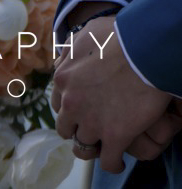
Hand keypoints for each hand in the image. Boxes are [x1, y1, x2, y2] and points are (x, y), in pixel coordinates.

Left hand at [55, 15, 174, 172]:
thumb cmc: (118, 38)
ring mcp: (91, 121)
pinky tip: (118, 162)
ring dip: (93, 146)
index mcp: (62, 79)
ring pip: (83, 146)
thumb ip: (71, 50)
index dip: (69, 109)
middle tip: (91, 129)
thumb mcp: (84, 37)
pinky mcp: (115, 135)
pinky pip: (107, 161)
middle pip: (66, 127)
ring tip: (103, 147)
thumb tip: (63, 57)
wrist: (143, 51)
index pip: (57, 103)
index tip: (80, 111)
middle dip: (77, 129)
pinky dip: (112, 164)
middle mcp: (71, 102)